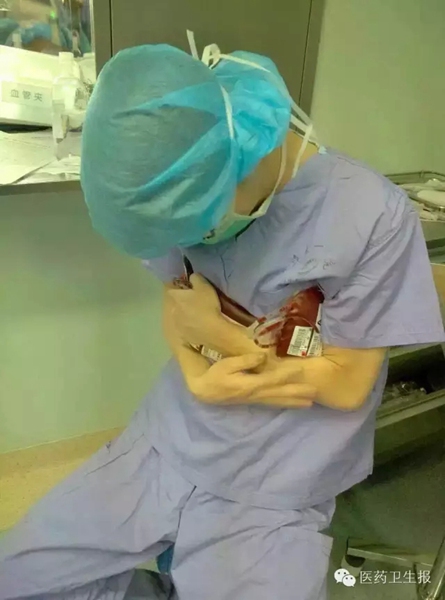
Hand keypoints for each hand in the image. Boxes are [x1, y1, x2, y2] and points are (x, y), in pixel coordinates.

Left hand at [167, 274, 221, 346]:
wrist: (211, 332)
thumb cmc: (206, 306)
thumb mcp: (204, 285)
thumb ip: (195, 278)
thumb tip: (191, 277)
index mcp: (173, 295)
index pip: (169, 285)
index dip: (178, 283)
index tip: (186, 284)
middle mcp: (169, 309)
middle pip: (172, 300)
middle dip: (179, 298)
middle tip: (192, 298)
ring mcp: (173, 323)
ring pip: (176, 313)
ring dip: (182, 312)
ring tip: (194, 312)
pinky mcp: (180, 335)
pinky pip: (181, 325)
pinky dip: (186, 323)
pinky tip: (195, 324)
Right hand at [188, 354, 315, 407]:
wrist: (206, 392)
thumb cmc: (216, 375)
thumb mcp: (227, 364)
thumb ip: (245, 361)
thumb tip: (262, 356)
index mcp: (250, 384)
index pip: (272, 379)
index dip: (286, 374)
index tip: (301, 369)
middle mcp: (256, 394)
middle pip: (280, 393)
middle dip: (298, 392)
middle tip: (315, 391)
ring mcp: (257, 399)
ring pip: (279, 401)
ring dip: (296, 401)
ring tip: (312, 402)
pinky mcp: (256, 401)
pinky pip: (275, 403)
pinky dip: (287, 404)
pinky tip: (296, 404)